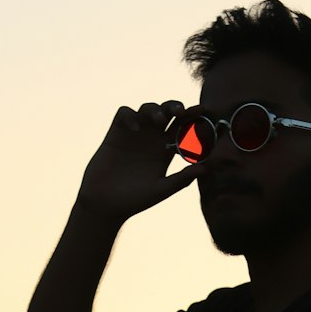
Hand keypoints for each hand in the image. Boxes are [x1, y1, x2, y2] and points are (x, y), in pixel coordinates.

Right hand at [76, 100, 198, 223]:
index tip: (202, 112)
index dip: (192, 118)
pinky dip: (130, 116)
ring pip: (147, 109)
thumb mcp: (160, 190)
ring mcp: (134, 134)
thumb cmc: (133, 200)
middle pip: (167, 112)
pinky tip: (135, 129)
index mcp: (166, 150)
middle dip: (175, 107)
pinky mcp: (116, 133)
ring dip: (155, 109)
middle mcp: (152, 139)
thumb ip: (181, 179)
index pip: (182, 128)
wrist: (105, 204)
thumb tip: (206, 169)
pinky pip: (124, 113)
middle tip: (180, 111)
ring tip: (159, 121)